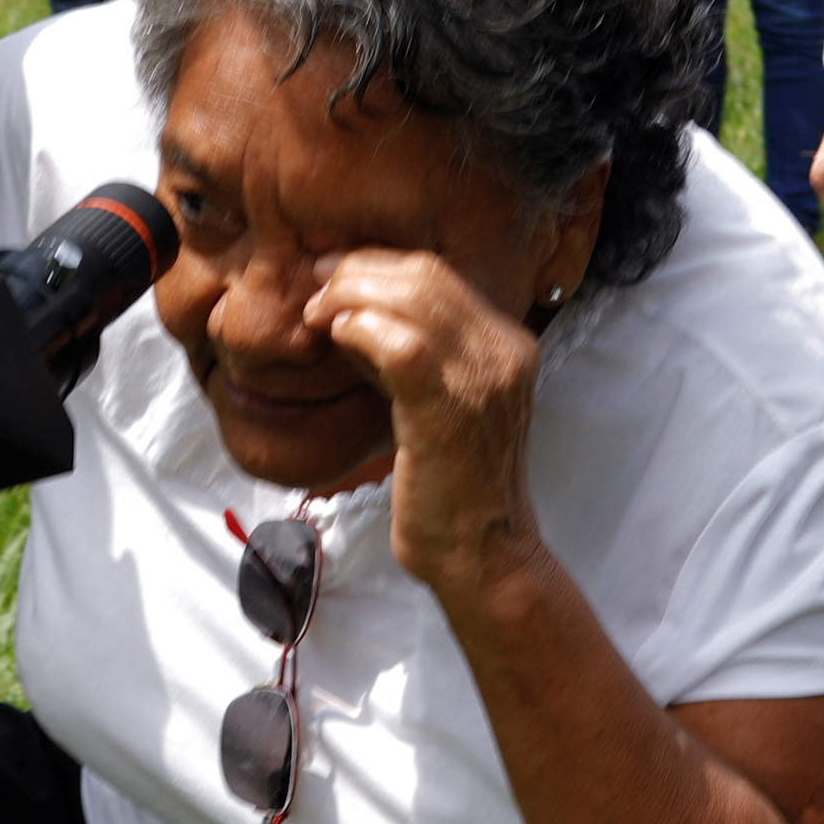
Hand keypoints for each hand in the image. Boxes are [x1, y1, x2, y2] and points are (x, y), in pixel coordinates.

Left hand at [304, 246, 545, 603]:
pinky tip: (336, 342)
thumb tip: (353, 312)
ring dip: (349, 297)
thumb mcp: (443, 404)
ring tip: (315, 318)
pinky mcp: (449, 412)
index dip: (377, 265)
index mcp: (510, 346)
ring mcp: (483, 381)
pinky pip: (399, 344)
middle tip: (312, 294)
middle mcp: (506, 354)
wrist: (482, 557)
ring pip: (411, 297)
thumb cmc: (451, 489)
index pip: (439, 274)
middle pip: (424, 274)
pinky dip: (358, 330)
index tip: (330, 277)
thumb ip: (415, 356)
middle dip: (356, 272)